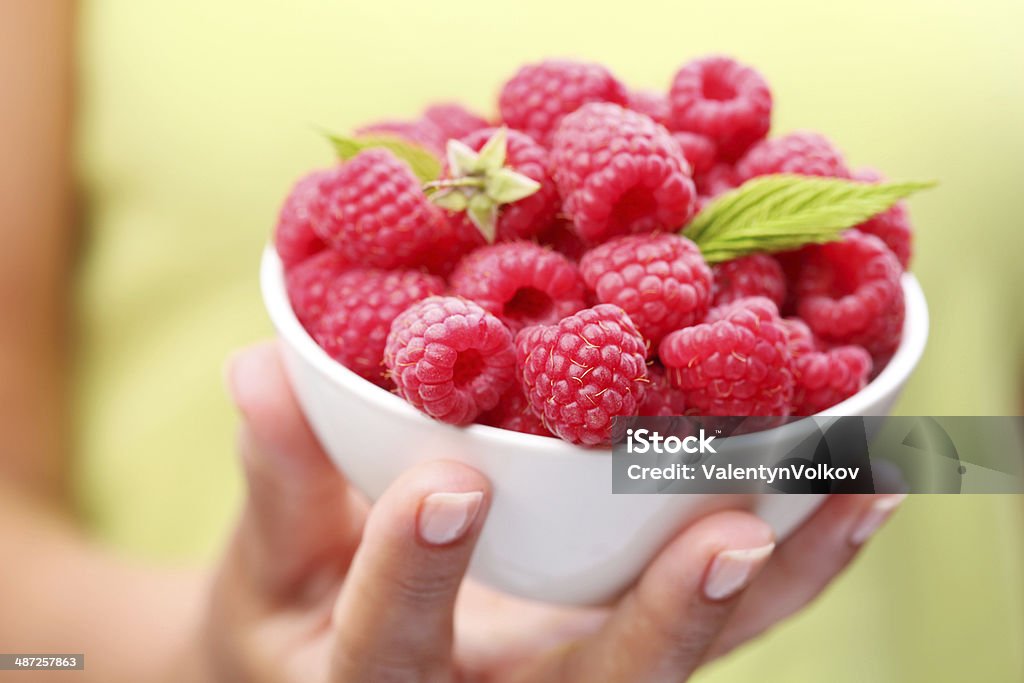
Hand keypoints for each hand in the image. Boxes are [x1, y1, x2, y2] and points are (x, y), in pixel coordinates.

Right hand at [201, 341, 904, 681]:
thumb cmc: (287, 612)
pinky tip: (853, 496)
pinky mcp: (626, 648)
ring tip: (854, 494)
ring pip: (683, 658)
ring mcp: (574, 682)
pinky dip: (792, 568)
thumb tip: (255, 365)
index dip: (417, 572)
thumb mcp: (262, 557)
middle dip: (661, 621)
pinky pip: (720, 626)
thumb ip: (276, 471)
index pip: (390, 645)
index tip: (449, 482)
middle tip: (732, 536)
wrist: (333, 671)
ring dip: (777, 585)